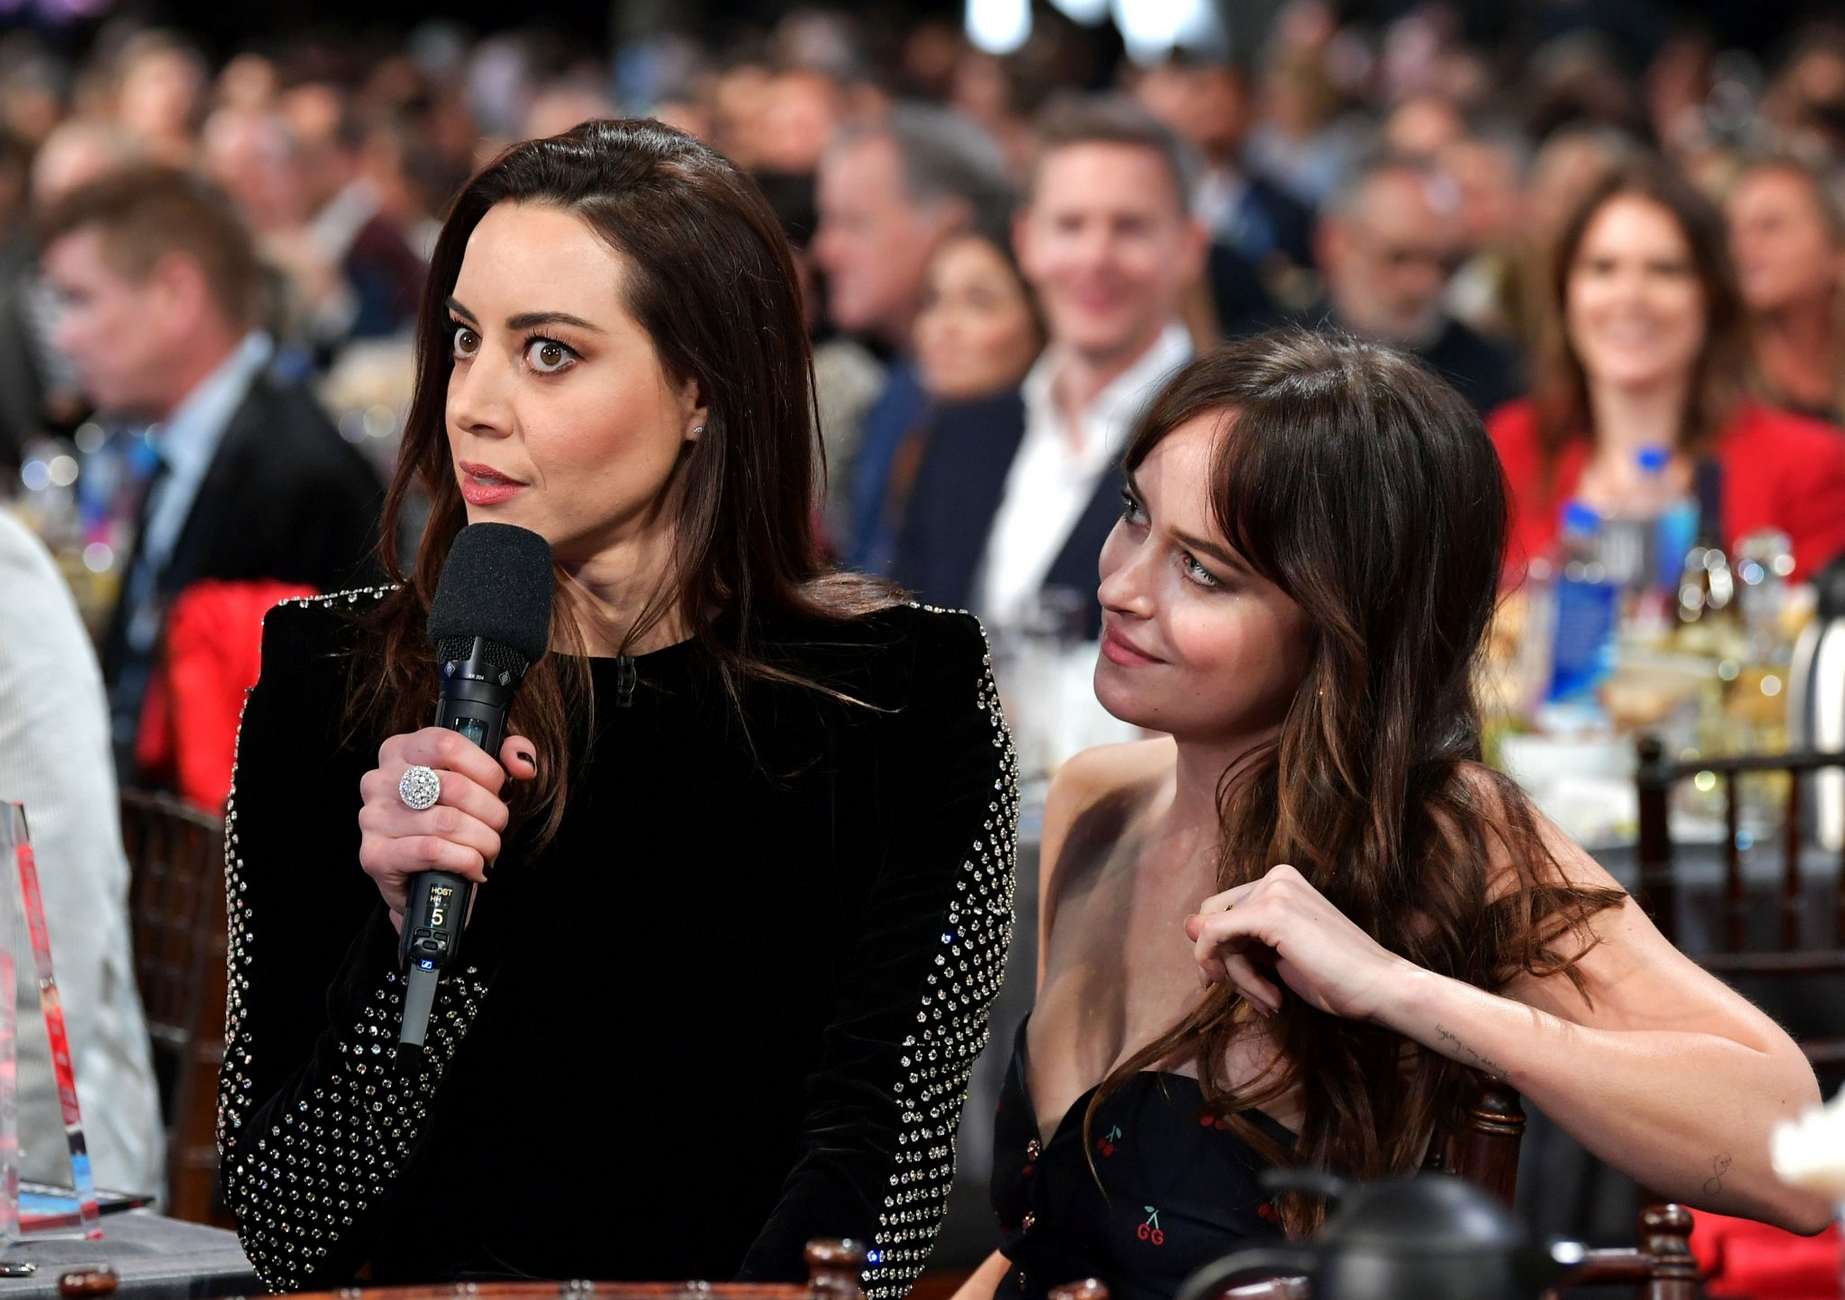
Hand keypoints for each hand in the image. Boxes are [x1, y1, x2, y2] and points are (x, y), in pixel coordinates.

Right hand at [358, 727, 538, 930]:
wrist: (423, 880)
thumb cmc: (449, 822)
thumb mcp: (478, 782)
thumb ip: (505, 759)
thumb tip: (523, 763)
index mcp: (400, 751)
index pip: (448, 745)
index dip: (486, 770)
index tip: (500, 789)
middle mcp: (379, 780)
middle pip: (454, 786)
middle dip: (491, 811)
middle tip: (497, 826)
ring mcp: (373, 818)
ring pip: (448, 821)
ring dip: (483, 840)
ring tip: (488, 849)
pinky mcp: (375, 855)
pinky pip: (432, 851)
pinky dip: (465, 860)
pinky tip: (474, 867)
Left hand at [1184, 863, 1414, 1022]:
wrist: (1379, 987)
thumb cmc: (1336, 976)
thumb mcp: (1275, 955)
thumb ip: (1235, 938)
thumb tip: (1187, 924)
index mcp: (1280, 881)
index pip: (1223, 912)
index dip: (1221, 952)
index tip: (1239, 986)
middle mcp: (1275, 877)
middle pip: (1215, 922)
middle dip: (1227, 965)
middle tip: (1259, 998)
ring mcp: (1273, 890)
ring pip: (1216, 935)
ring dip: (1240, 979)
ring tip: (1272, 1000)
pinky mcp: (1269, 912)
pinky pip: (1214, 935)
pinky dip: (1229, 970)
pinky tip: (1266, 995)